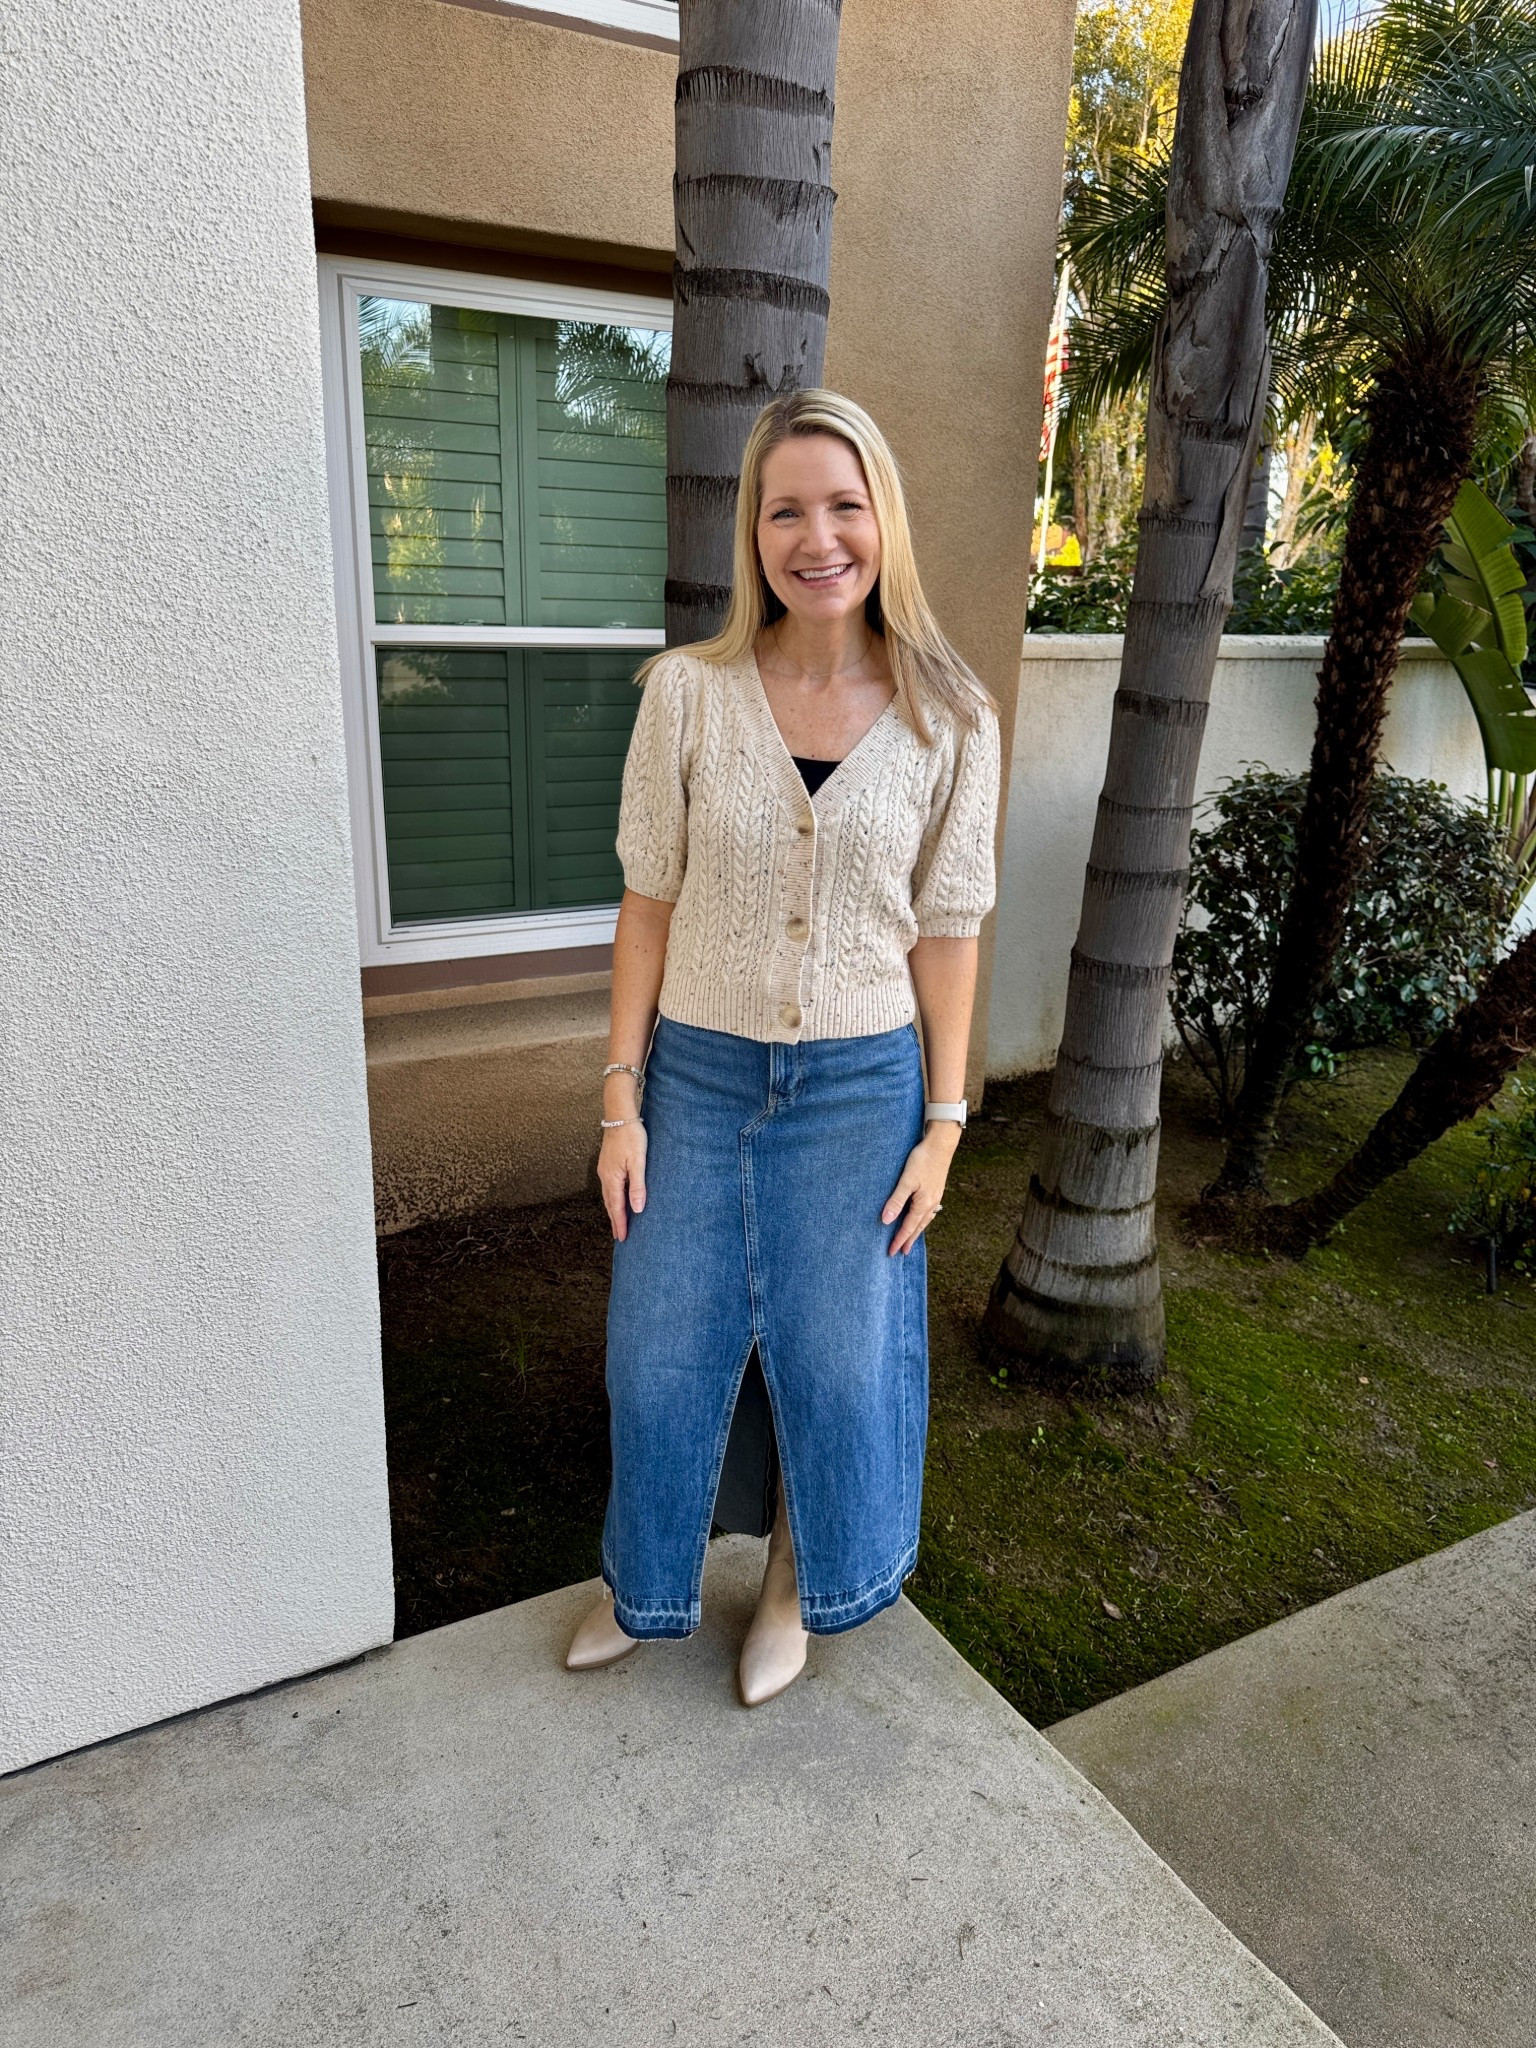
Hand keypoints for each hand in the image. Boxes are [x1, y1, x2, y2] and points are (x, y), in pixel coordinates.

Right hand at [599, 1121, 648, 1240]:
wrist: (619, 1116)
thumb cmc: (631, 1136)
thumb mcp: (638, 1162)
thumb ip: (638, 1186)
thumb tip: (637, 1209)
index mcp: (612, 1178)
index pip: (616, 1207)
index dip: (620, 1224)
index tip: (623, 1238)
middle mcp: (605, 1176)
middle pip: (609, 1204)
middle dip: (615, 1221)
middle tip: (619, 1236)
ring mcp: (604, 1170)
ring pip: (608, 1196)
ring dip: (613, 1210)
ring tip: (618, 1222)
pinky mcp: (607, 1164)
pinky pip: (609, 1187)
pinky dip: (612, 1198)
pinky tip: (617, 1199)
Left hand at [881, 1124, 960, 1255]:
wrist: (941, 1144)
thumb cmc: (922, 1160)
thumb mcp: (906, 1181)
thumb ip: (896, 1201)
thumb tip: (886, 1220)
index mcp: (923, 1204)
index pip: (908, 1227)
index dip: (899, 1240)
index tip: (891, 1252)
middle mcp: (931, 1203)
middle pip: (918, 1227)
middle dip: (909, 1239)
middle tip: (902, 1252)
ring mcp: (935, 1196)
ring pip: (924, 1219)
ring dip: (916, 1230)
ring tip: (911, 1238)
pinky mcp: (936, 1189)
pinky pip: (928, 1210)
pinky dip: (922, 1218)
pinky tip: (921, 1216)